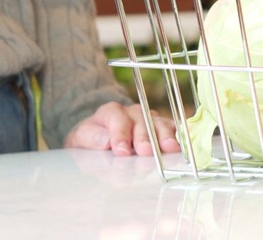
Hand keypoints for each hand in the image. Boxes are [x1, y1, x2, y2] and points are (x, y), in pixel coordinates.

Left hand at [64, 102, 179, 156]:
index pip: (117, 119)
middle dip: (144, 136)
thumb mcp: (81, 138)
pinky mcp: (162, 127)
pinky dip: (178, 136)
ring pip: (158, 123)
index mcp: (112, 112)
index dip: (120, 135)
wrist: (102, 136)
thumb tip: (105, 141)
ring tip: (169, 148)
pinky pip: (172, 128)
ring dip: (164, 136)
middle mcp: (133, 112)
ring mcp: (150, 118)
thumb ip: (90, 137)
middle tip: (145, 151)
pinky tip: (182, 145)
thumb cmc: (92, 139)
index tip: (120, 151)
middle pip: (141, 121)